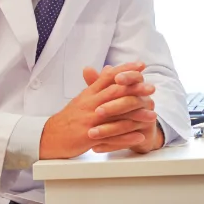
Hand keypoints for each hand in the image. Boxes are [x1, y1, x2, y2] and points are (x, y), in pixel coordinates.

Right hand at [39, 62, 157, 158]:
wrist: (50, 137)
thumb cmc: (70, 117)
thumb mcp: (82, 98)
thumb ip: (97, 85)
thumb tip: (110, 70)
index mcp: (89, 94)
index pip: (108, 78)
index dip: (125, 70)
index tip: (141, 66)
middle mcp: (90, 105)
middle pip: (114, 94)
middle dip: (135, 90)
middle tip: (152, 87)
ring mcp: (90, 121)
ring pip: (116, 116)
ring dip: (136, 115)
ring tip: (153, 115)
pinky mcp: (89, 137)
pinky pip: (111, 137)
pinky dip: (126, 138)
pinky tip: (140, 136)